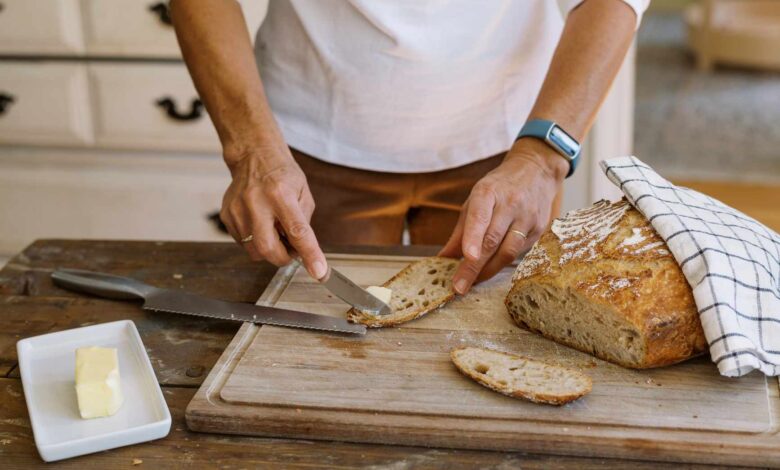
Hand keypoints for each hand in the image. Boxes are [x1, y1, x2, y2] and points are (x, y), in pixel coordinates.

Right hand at [220, 150, 327, 278]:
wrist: (253, 156)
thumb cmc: (282, 175)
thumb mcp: (303, 193)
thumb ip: (304, 224)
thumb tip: (304, 252)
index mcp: (280, 194)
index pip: (297, 231)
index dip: (309, 254)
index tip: (319, 271)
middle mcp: (256, 203)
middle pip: (268, 249)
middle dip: (283, 258)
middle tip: (291, 249)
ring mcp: (237, 210)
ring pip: (254, 251)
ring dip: (269, 248)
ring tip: (274, 230)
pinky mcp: (227, 215)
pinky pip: (244, 243)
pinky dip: (256, 240)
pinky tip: (260, 223)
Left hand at [439, 139, 565, 293]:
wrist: (537, 171)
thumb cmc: (499, 187)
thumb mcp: (475, 200)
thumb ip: (461, 230)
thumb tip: (443, 258)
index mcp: (489, 192)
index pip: (480, 216)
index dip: (473, 238)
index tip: (467, 257)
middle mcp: (510, 204)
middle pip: (492, 240)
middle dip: (474, 267)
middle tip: (459, 287)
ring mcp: (527, 217)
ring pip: (508, 252)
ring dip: (489, 271)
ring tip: (473, 282)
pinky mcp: (539, 229)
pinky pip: (519, 253)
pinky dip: (502, 263)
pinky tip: (491, 268)